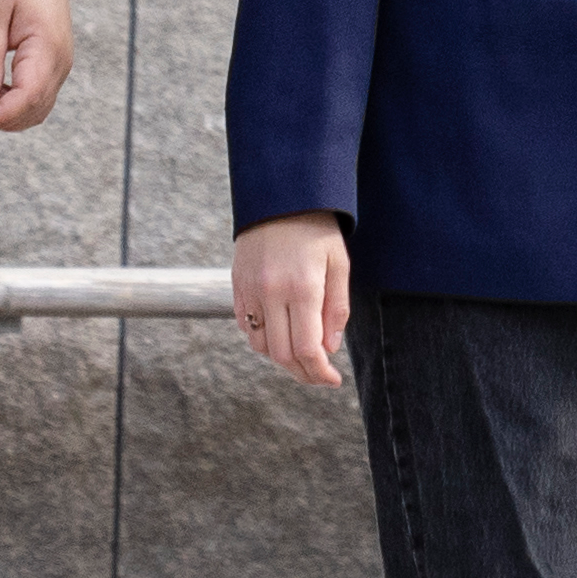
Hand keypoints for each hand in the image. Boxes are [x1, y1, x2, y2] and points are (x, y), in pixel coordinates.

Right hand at [231, 210, 352, 391]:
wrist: (280, 198)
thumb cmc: (317, 230)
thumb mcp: (339, 264)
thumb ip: (336, 309)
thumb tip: (329, 349)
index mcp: (302, 287)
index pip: (307, 348)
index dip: (320, 372)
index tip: (332, 380)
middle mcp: (271, 293)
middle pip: (282, 355)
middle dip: (302, 373)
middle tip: (319, 376)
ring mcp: (250, 290)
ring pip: (261, 346)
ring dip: (282, 359)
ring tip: (302, 356)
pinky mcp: (237, 286)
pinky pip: (246, 328)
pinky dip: (263, 340)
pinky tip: (282, 335)